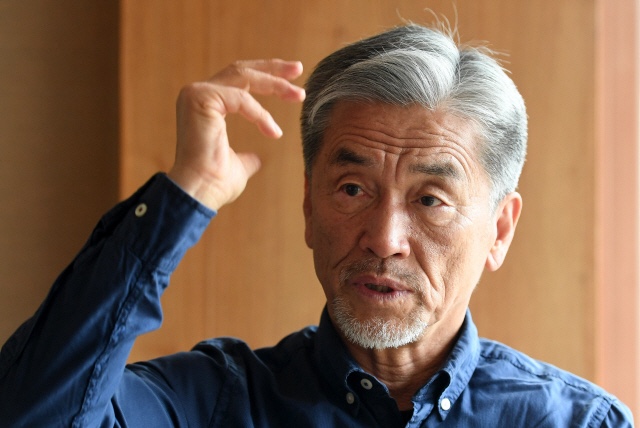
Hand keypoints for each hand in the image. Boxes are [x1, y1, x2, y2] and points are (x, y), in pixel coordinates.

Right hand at [168, 59, 304, 210]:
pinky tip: (273, 132)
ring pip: (244, 78)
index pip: (239, 80)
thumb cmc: (216, 183)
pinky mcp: (201, 98)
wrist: (200, 192)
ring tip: (299, 95)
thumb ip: (247, 157)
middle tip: (299, 68)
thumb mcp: (238, 165)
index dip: (267, 76)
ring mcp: (197, 93)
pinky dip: (260, 114)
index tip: (293, 78)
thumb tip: (257, 160)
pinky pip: (241, 99)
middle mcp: (198, 94)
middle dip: (273, 68)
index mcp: (205, 105)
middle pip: (241, 70)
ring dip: (275, 84)